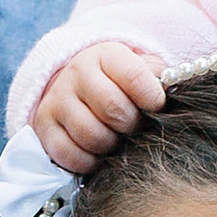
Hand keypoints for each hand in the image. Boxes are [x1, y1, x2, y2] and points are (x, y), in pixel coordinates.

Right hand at [32, 39, 168, 172]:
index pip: (134, 76)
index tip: (157, 106)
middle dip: (132, 125)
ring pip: (92, 135)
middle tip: (136, 126)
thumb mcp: (142, 70)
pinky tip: (98, 152)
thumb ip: (160, 79)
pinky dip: (90, 161)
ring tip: (117, 138)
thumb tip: (172, 96)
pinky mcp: (44, 126)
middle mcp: (77, 73)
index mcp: (106, 55)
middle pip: (113, 109)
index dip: (152, 98)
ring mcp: (57, 99)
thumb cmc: (121, 83)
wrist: (79, 86)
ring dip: (112, 145)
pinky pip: (70, 154)